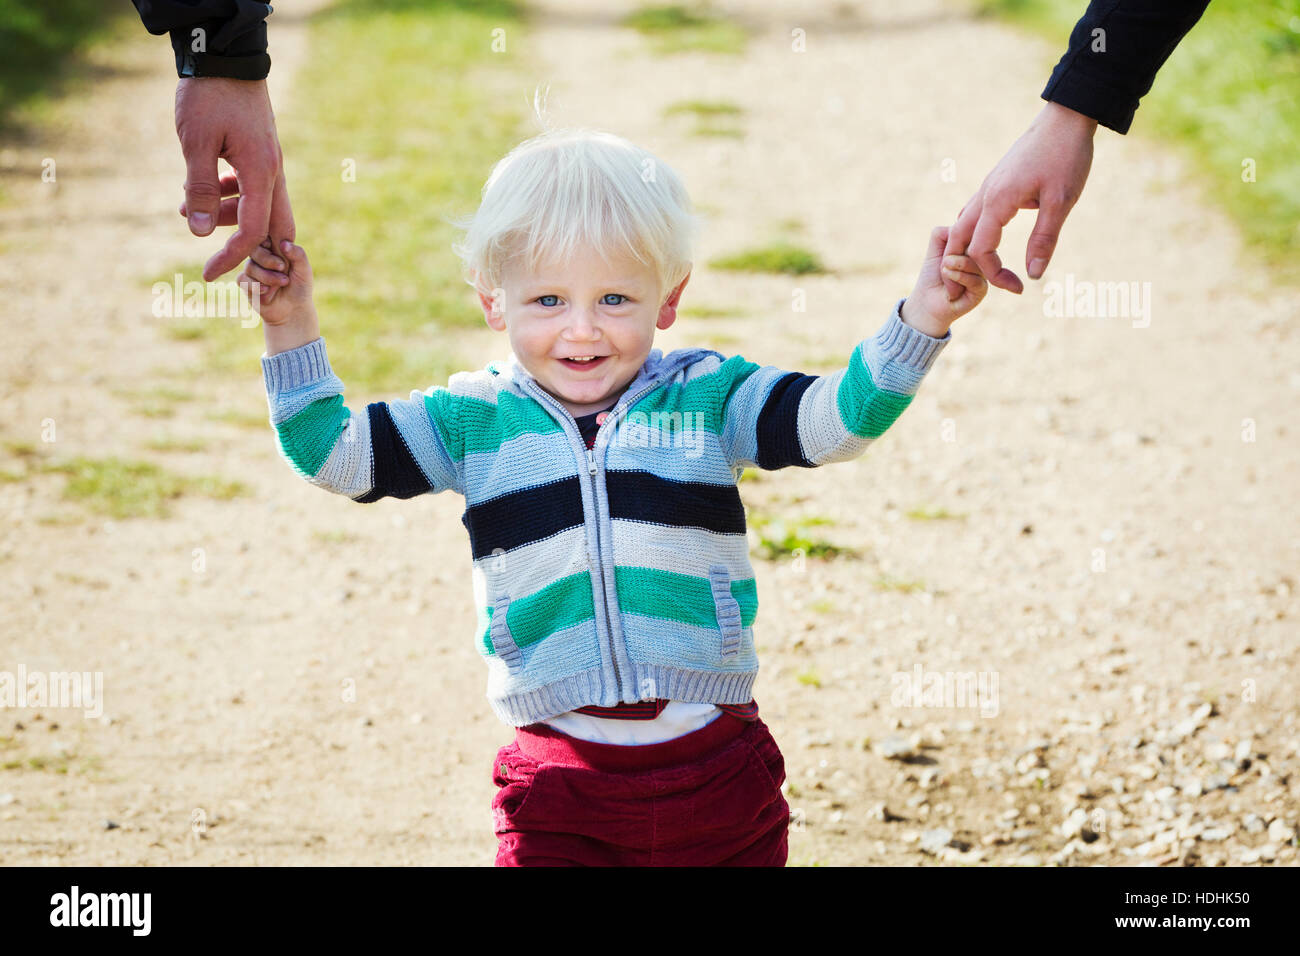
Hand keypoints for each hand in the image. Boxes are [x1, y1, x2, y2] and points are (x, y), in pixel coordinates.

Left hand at [174, 77, 294, 281]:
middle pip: (274, 228)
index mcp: (261, 173)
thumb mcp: (195, 143)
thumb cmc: (209, 97)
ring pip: (261, 208)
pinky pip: (254, 189)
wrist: (226, 58)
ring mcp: (270, 164)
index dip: (231, 257)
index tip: (208, 273)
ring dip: (229, 217)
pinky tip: (204, 186)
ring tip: (189, 208)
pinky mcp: (262, 155)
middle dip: (248, 248)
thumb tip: (200, 233)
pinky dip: (232, 197)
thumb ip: (200, 189)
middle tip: (219, 260)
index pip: (253, 231)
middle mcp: (273, 173)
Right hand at [238, 240, 314, 326]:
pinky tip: (267, 290)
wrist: (293, 310)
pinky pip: (243, 280)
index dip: (268, 242)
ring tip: (283, 282)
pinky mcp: (245, 284)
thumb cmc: (300, 287)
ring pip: (250, 266)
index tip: (277, 248)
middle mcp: (260, 257)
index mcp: (273, 248)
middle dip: (268, 260)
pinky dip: (256, 285)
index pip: (263, 236)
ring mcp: (251, 270)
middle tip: (283, 268)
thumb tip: (284, 243)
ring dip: (267, 276)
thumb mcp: (304, 270)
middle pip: (254, 250)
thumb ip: (297, 254)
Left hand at [901, 226, 987, 336]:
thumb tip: (959, 226)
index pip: (974, 234)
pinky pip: (976, 280)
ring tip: (944, 269)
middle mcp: (982, 261)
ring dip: (955, 264)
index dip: (958, 237)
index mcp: (974, 249)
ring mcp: (984, 275)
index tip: (945, 249)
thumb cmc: (931, 276)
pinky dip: (959, 276)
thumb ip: (942, 233)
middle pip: (976, 246)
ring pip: (975, 262)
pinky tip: (948, 274)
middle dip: (955, 250)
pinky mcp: (982, 291)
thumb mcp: (935, 250)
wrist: (926, 302)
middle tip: (944, 261)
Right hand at [943, 101, 1096, 295]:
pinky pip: (972, 212)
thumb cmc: (1066, 156)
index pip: (981, 250)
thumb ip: (1044, 239)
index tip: (1017, 288)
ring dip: (963, 251)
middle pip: (957, 240)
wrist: (1065, 117)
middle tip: (963, 294)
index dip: (995, 275)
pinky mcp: (995, 182)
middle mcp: (985, 195)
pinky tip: (984, 242)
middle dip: (959, 269)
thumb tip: (1033, 275)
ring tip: (973, 273)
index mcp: (997, 202)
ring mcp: (987, 187)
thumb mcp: (1061, 201)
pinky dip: (971, 234)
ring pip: (961, 225)